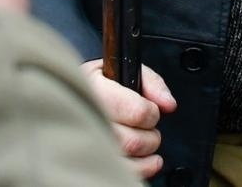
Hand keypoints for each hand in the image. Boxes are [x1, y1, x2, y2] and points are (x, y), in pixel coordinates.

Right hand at [82, 61, 176, 178]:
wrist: (73, 93)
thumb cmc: (101, 82)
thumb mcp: (125, 68)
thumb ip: (151, 83)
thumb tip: (168, 104)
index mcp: (95, 89)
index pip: (135, 112)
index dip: (151, 113)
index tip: (150, 110)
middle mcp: (86, 118)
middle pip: (132, 141)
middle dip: (150, 135)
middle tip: (147, 126)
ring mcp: (85, 142)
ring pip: (126, 160)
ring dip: (145, 150)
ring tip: (145, 140)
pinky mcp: (90, 161)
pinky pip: (121, 172)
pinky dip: (142, 168)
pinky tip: (148, 160)